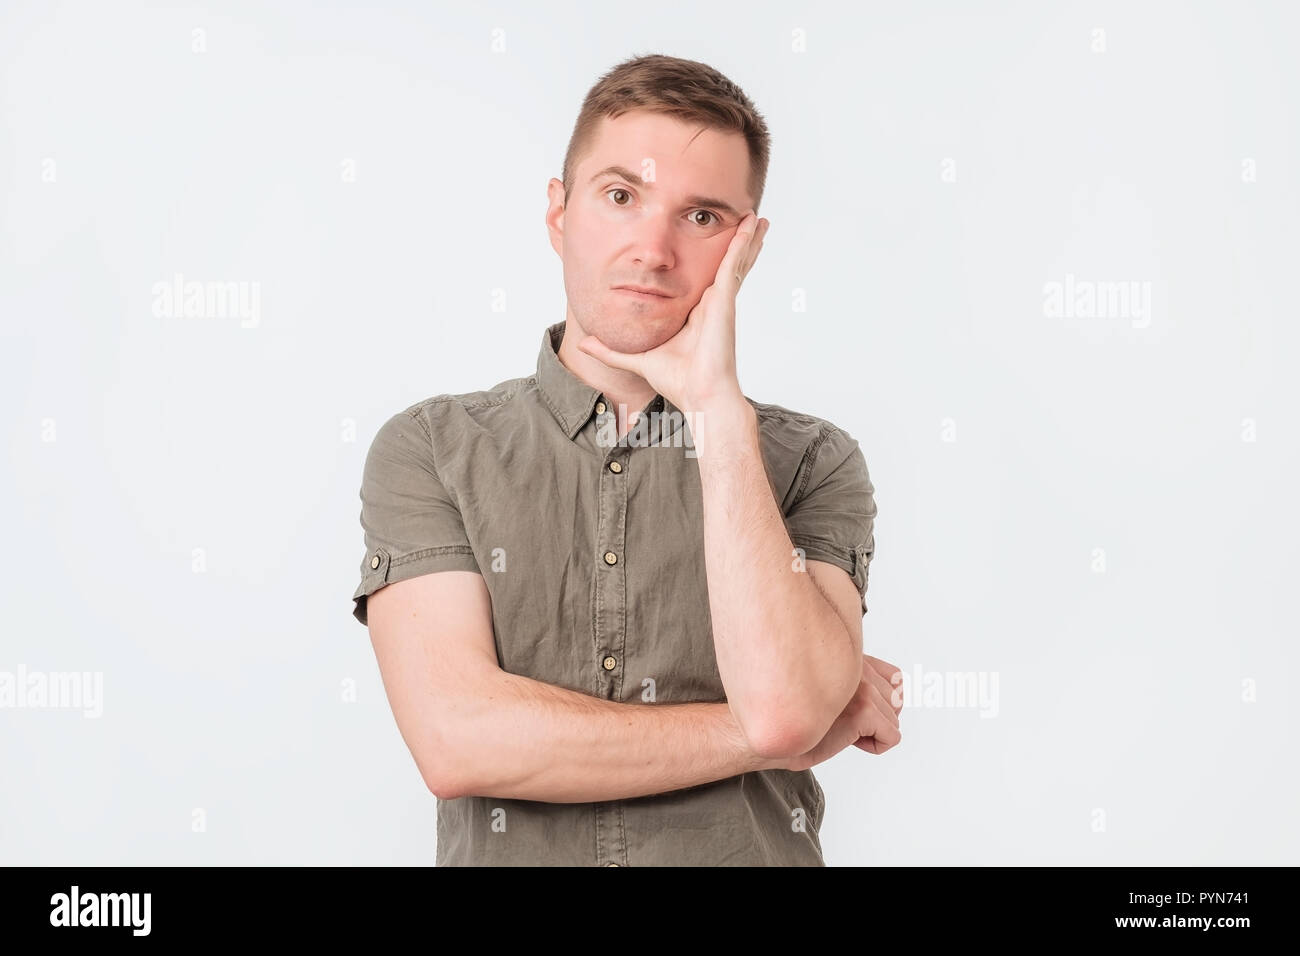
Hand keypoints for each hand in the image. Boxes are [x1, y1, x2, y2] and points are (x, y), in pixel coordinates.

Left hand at [576, 212, 769, 413]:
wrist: (700, 395)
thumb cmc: (679, 381)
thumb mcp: (637, 359)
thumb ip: (611, 351)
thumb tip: (584, 344)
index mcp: (697, 313)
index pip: (704, 277)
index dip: (710, 259)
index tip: (710, 241)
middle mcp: (712, 303)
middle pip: (726, 265)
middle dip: (736, 244)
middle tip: (747, 221)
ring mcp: (720, 300)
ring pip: (735, 260)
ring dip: (746, 238)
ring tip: (757, 218)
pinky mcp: (724, 300)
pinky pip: (734, 263)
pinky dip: (743, 243)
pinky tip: (751, 226)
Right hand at [780, 654, 903, 772]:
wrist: (767, 734)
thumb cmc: (791, 717)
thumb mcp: (826, 690)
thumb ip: (850, 683)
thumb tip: (889, 696)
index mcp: (848, 656)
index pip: (894, 676)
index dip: (881, 701)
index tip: (855, 712)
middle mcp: (856, 665)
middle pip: (897, 701)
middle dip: (876, 719)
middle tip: (843, 723)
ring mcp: (860, 687)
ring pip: (894, 721)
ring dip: (871, 733)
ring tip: (840, 730)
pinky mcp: (862, 711)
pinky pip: (891, 738)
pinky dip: (874, 747)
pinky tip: (847, 741)